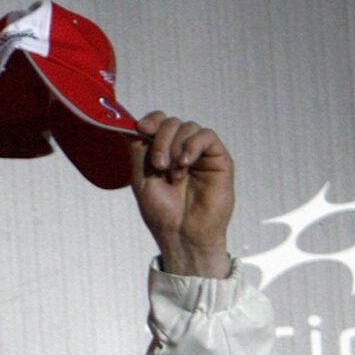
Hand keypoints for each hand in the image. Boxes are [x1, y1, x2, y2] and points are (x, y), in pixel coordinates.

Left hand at [129, 112, 235, 279]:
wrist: (182, 234)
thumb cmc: (162, 212)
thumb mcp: (141, 179)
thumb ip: (138, 150)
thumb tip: (136, 123)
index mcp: (162, 152)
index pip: (159, 121)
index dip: (151, 120)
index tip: (142, 129)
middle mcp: (181, 149)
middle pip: (171, 122)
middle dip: (161, 140)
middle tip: (158, 165)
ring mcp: (200, 153)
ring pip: (188, 126)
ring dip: (175, 147)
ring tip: (174, 174)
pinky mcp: (218, 159)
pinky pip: (207, 136)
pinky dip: (192, 145)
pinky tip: (185, 164)